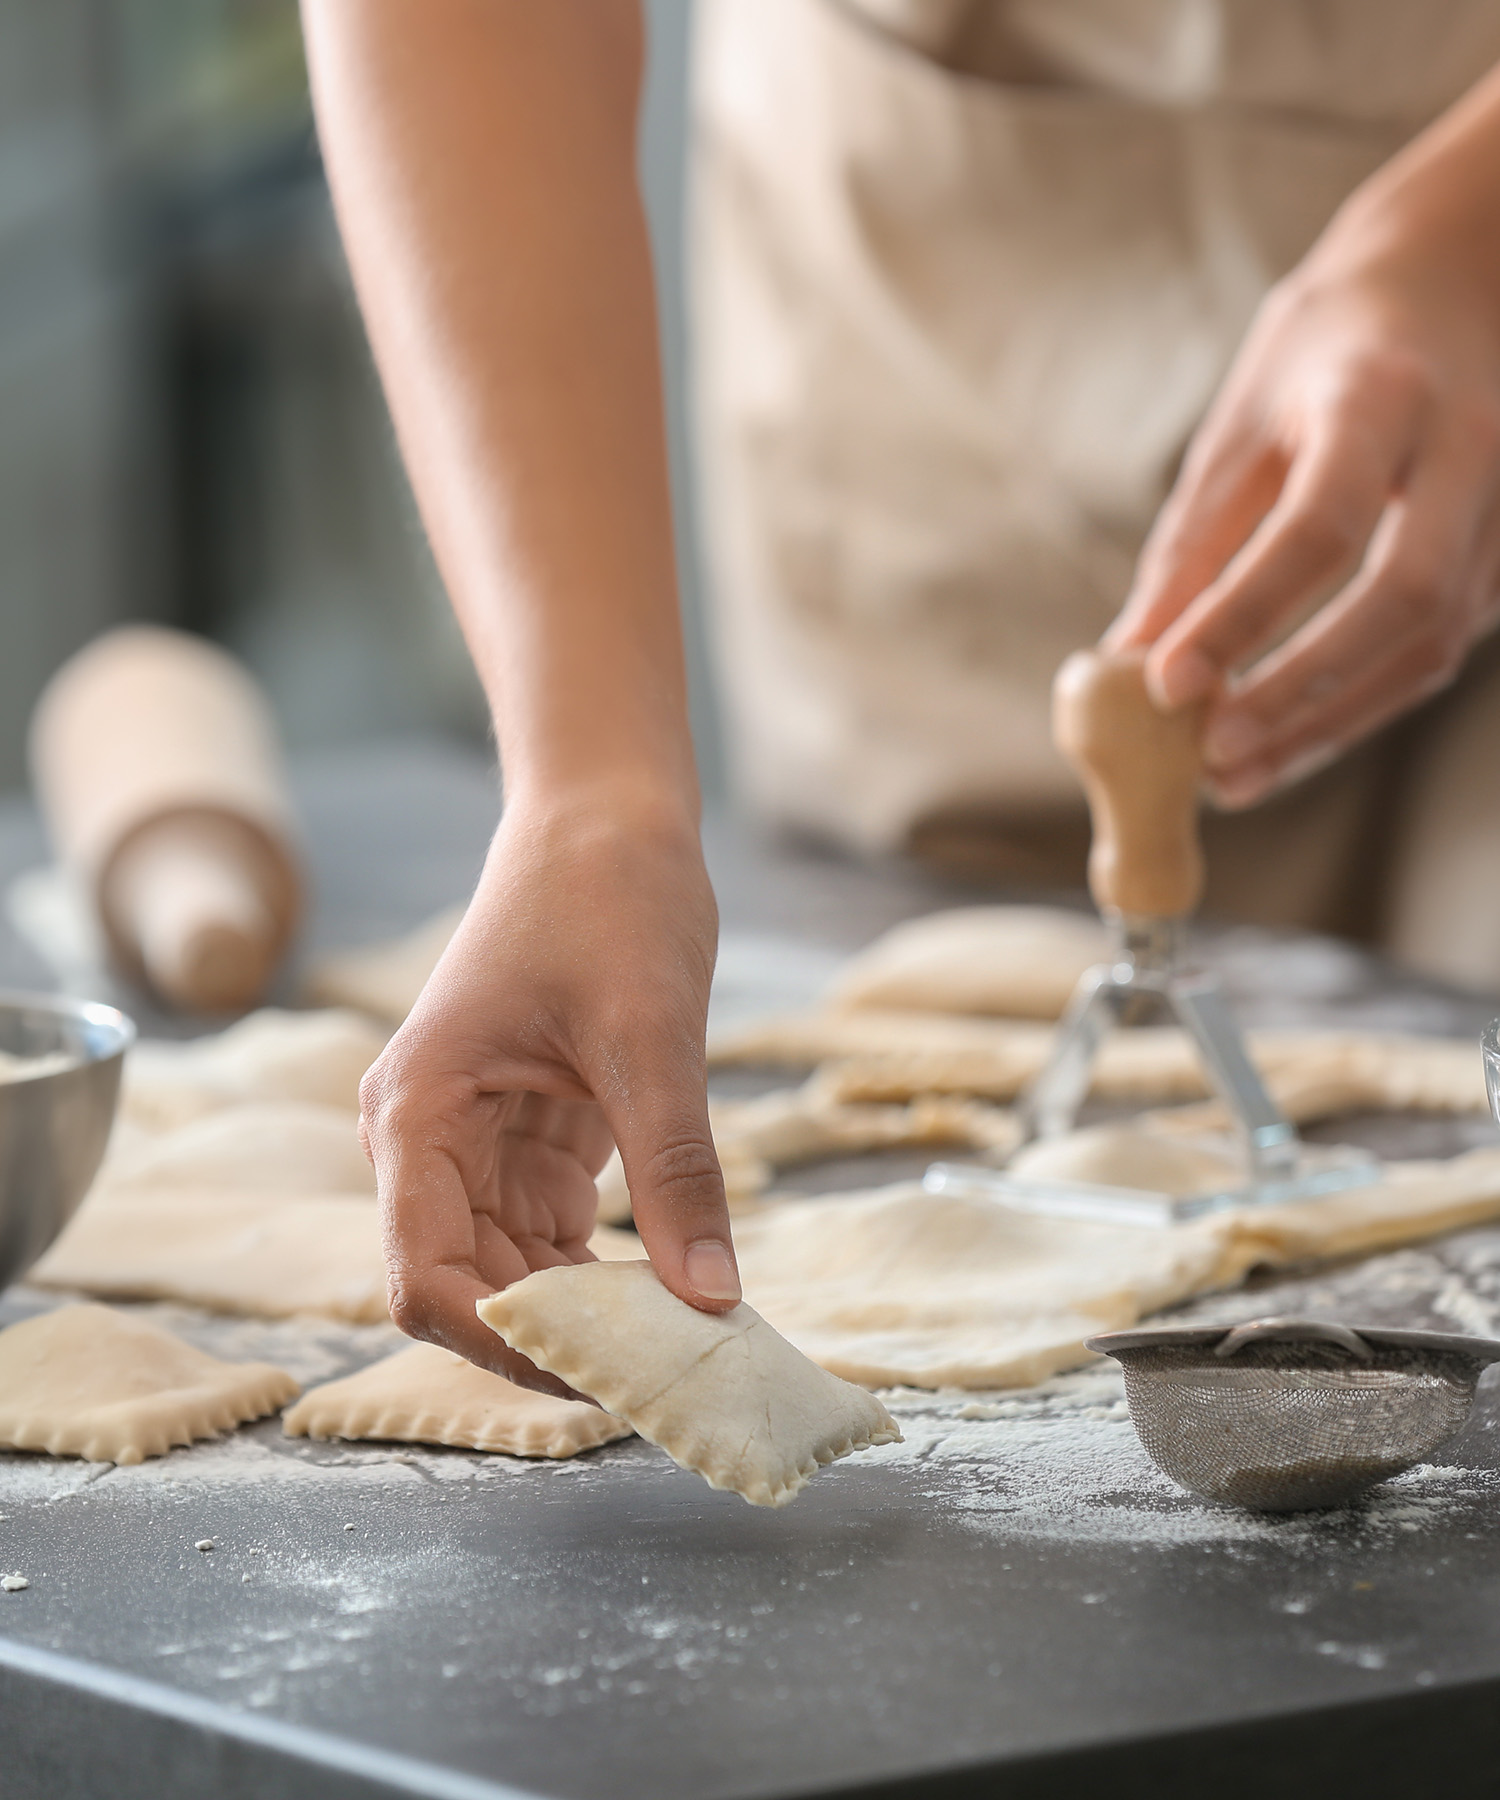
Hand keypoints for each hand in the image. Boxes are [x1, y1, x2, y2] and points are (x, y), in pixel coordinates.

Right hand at [356, 793, 737, 1392]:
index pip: (425, 1276)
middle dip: (556, 1340)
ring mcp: (473, 1143)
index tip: (606, 1378)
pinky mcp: (526, 1139)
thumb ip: (677, 1175)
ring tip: (680, 1349)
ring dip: (586, 1315)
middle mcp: (426, 1140)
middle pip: (466, 1287)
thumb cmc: (609, 901)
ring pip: (512, 1272)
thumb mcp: (652, 1041)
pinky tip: (672, 1296)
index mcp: (418, 1112)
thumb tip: (712, 1302)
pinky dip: (605, 1274)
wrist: (609, 819)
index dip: (504, 1343)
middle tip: (666, 1380)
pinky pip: (551, 1237)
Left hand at [1109, 159, 1499, 806]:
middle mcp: (1471, 448)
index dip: (1243, 614)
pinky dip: (1355, 709)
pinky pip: (1436, 653)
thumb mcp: (1242, 423)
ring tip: (1231, 779)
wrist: (1455, 277)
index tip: (1164, 684)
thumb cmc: (1325, 352)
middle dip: (1301, 690)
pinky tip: (1284, 745)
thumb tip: (1127, 660)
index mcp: (1382, 396)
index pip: (1319, 525)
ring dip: (1328, 725)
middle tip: (1211, 756)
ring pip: (1431, 644)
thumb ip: (1192, 545)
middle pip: (1402, 598)